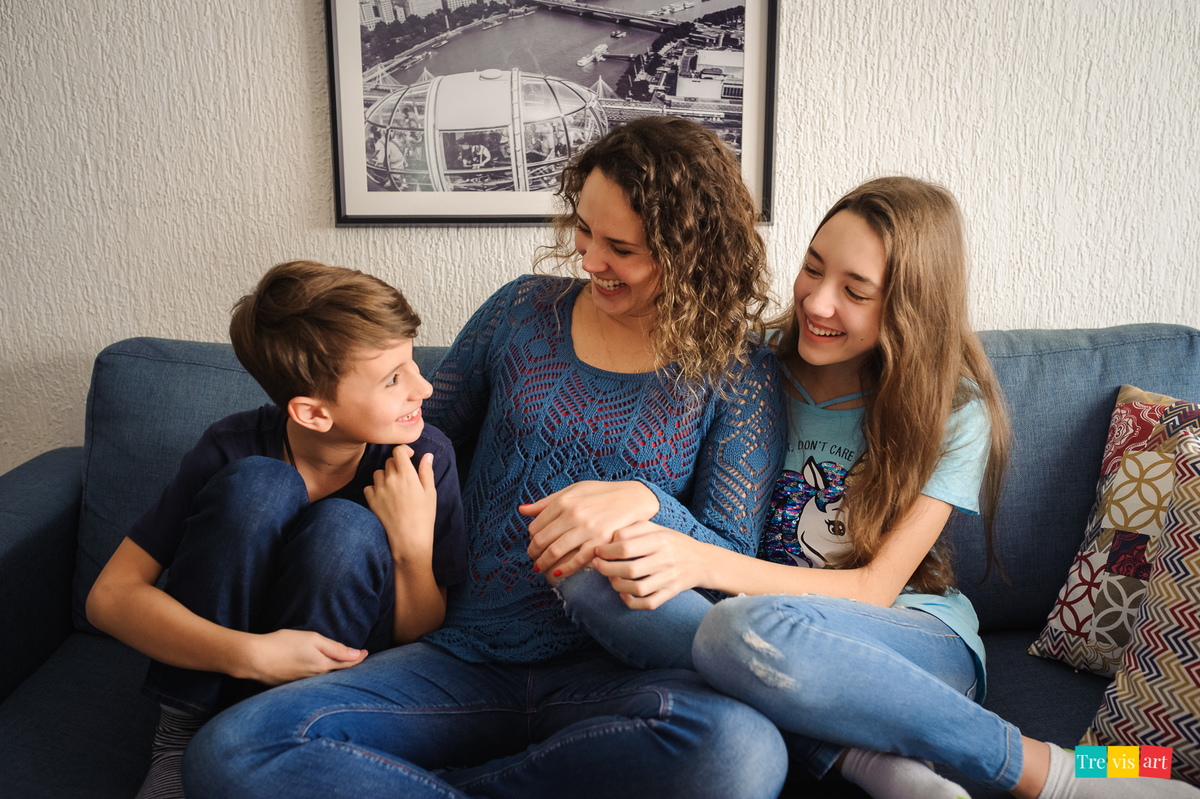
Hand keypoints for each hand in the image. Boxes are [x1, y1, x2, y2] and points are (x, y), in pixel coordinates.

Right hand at [246, 628, 366, 685]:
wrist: (254, 659)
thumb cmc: (283, 644)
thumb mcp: (313, 639)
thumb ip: (335, 648)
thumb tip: (357, 654)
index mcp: (323, 666)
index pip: (347, 664)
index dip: (359, 658)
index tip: (367, 652)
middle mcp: (316, 679)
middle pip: (337, 674)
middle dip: (348, 668)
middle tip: (358, 662)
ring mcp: (303, 685)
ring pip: (325, 680)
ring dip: (335, 675)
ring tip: (341, 668)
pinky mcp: (291, 686)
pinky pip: (312, 684)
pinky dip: (319, 678)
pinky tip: (318, 675)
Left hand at [364, 446, 436, 562]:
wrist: (409, 540)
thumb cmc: (424, 517)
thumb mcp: (430, 493)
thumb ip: (426, 471)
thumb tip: (427, 455)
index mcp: (407, 474)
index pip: (398, 450)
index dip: (403, 450)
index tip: (409, 456)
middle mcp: (390, 479)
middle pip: (389, 461)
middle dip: (397, 464)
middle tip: (405, 477)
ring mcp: (379, 489)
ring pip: (378, 473)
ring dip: (385, 476)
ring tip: (395, 488)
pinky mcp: (371, 501)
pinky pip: (369, 487)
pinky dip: (375, 489)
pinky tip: (385, 497)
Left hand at [520, 481, 659, 582]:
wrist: (633, 499)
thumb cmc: (601, 494)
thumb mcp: (573, 490)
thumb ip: (547, 502)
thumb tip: (522, 510)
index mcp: (564, 501)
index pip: (536, 525)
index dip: (531, 537)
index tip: (533, 543)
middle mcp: (573, 515)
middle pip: (542, 540)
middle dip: (533, 553)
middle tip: (533, 559)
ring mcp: (587, 530)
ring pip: (555, 552)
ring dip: (543, 564)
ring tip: (540, 568)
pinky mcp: (600, 542)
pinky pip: (577, 560)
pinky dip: (565, 569)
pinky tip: (558, 572)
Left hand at [592, 521, 709, 609]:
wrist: (702, 561)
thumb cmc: (672, 542)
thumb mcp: (656, 528)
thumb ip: (632, 530)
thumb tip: (609, 540)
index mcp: (660, 539)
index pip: (625, 546)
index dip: (606, 550)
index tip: (598, 551)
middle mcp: (665, 559)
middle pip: (629, 569)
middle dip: (606, 569)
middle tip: (597, 565)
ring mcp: (669, 578)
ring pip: (637, 589)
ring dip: (617, 585)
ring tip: (611, 578)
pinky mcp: (671, 593)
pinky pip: (649, 603)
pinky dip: (632, 602)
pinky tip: (624, 594)